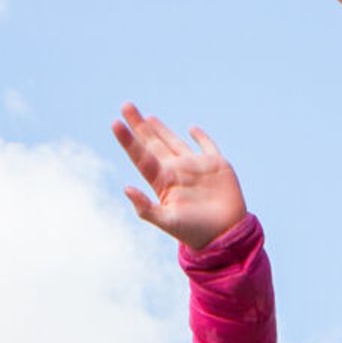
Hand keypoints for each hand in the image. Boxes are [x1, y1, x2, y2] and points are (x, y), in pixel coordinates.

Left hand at [112, 106, 245, 247]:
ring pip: (174, 142)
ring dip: (161, 129)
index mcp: (163, 182)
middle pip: (153, 143)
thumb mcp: (167, 222)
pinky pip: (207, 147)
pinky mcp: (217, 165)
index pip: (141, 156)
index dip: (128, 140)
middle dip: (139, 126)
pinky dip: (201, 137)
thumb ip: (146, 208)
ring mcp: (195, 167)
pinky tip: (192, 129)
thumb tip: (125, 189)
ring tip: (147, 117)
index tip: (115, 123)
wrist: (225, 236)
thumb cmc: (195, 233)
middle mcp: (176, 171)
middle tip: (126, 106)